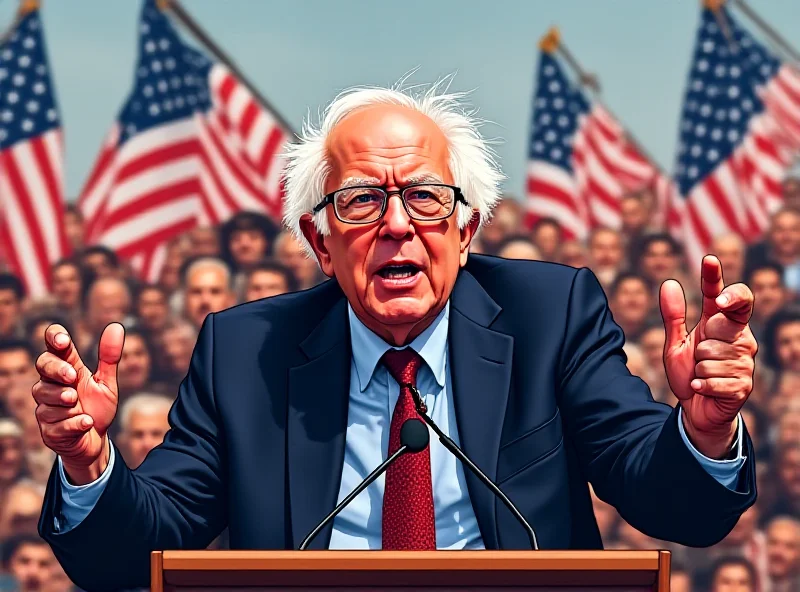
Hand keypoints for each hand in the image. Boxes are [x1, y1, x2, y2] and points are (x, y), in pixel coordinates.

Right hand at [32, 323, 124, 483]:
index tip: (63, 340)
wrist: (95, 441)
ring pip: (45, 397)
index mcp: (66, 369)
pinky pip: (56, 424)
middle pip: (42, 367)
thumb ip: (109, 357)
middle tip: (71, 375)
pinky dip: (73, 422)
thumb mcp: (107, 382)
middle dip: (56, 369)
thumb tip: (116, 327)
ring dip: (61, 398)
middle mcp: (51, 386)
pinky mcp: (49, 431)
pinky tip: (86, 422)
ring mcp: (47, 408)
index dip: (54, 339)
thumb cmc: (97, 408)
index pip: (53, 347)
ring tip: (76, 401)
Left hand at [659, 255, 756, 458]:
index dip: (717, 278)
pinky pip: (711, 378)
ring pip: (710, 356)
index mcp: (726, 324)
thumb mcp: (675, 342)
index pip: (729, 297)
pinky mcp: (743, 385)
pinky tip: (702, 389)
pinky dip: (701, 385)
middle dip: (701, 345)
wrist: (695, 409)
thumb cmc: (689, 372)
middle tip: (701, 358)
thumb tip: (668, 282)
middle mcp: (742, 339)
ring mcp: (745, 362)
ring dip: (699, 369)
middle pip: (718, 328)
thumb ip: (673, 315)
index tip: (708, 260)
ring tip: (704, 375)